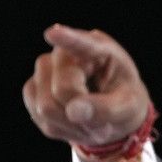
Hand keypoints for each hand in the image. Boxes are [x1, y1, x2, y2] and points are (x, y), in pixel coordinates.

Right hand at [23, 24, 151, 161]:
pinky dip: (60, 128)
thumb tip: (73, 111)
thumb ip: (106, 109)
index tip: (53, 33)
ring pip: (46, 107)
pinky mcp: (33, 89)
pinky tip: (75, 124)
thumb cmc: (124, 102)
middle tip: (104, 124)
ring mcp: (44, 70)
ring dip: (72, 125)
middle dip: (82, 114)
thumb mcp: (129, 106)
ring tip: (91, 124)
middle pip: (63, 90)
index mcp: (98, 48)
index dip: (67, 38)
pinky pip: (38, 116)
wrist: (112, 112)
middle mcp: (65, 53)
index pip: (81, 43)